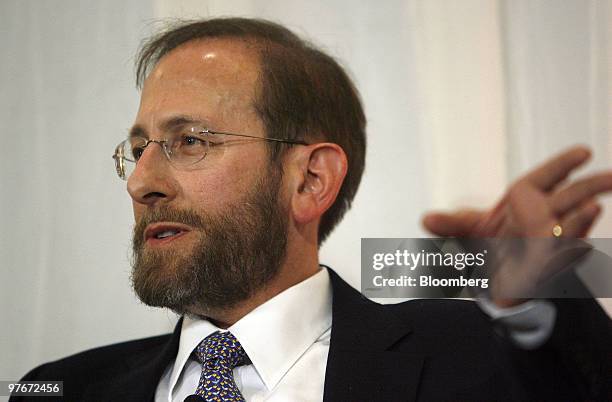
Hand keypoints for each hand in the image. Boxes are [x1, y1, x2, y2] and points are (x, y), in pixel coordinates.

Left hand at [421, 145, 611, 305]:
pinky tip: (576, 244)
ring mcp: (549, 239)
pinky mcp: (550, 264)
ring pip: (571, 225)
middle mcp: (541, 216)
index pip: (547, 177)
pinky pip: (563, 254)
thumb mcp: (468, 232)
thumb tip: (425, 220)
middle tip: (610, 178)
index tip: (584, 152)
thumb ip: (452, 224)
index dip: (563, 165)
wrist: (496, 282)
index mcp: (524, 200)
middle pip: (569, 197)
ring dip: (582, 218)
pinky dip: (570, 247)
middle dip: (588, 187)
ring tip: (594, 207)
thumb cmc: (489, 247)